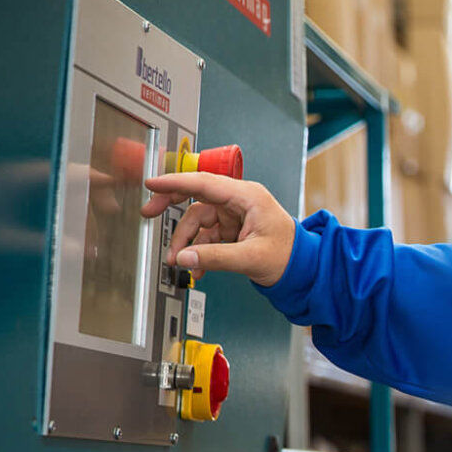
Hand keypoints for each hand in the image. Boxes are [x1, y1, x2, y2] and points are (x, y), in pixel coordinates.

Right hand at [141, 172, 295, 286]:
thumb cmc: (289, 255)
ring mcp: (235, 215)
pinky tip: (197, 267)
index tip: (152, 184)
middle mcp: (239, 201)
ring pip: (199, 222)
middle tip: (149, 214)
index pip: (204, 183)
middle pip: (197, 197)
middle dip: (172, 208)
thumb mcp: (250, 257)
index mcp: (247, 196)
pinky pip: (207, 236)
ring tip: (180, 261)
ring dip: (187, 242)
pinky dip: (199, 251)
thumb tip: (185, 257)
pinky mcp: (233, 229)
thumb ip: (215, 257)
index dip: (175, 182)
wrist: (303, 269)